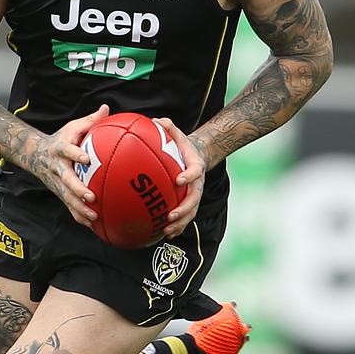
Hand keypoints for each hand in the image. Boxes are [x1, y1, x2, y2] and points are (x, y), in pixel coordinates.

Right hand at [33, 104, 109, 225]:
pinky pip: (69, 206)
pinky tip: (93, 224)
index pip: (67, 151)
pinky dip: (79, 216)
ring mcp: (56, 182)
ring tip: (93, 215)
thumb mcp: (72, 127)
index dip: (75, 154)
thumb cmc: (60, 139)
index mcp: (60, 150)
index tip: (86, 158)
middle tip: (91, 196)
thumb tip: (106, 109)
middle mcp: (57, 168)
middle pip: (66, 180)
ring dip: (79, 207)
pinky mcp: (59, 192)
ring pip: (67, 197)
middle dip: (78, 189)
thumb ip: (90, 120)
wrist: (34, 154)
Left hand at [154, 117, 205, 237]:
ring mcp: (194, 195)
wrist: (195, 158)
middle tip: (170, 215)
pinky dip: (177, 227)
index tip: (179, 180)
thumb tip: (157, 120)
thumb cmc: (182, 146)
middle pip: (194, 198)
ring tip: (167, 230)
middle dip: (183, 209)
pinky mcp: (188, 203)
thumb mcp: (178, 134)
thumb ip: (169, 127)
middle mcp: (197, 183)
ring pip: (190, 212)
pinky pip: (184, 217)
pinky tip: (164, 234)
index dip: (189, 176)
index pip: (195, 171)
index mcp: (196, 166)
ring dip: (180, 222)